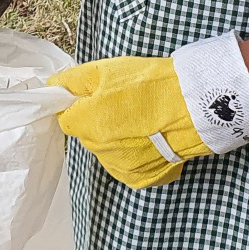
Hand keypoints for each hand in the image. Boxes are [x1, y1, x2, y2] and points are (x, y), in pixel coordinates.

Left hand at [49, 55, 206, 187]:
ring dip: (116, 139)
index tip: (96, 97)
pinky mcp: (142, 179)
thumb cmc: (150, 85)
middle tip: (124, 104)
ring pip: (107, 152)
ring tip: (141, 120)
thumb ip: (71, 81)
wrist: (195, 106)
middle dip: (98, 121)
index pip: (66, 119)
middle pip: (87, 136)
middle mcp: (101, 152)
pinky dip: (135, 154)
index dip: (79, 106)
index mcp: (88, 125)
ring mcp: (121, 168)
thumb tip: (53, 88)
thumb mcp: (105, 70)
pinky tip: (150, 137)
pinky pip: (127, 166)